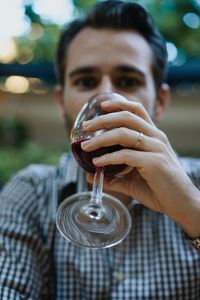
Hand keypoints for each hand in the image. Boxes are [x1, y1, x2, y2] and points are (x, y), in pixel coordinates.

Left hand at [81, 94, 199, 236]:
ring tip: (86, 146)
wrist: (181, 203)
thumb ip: (113, 175)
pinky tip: (98, 162)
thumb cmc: (159, 189)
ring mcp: (156, 148)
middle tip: (86, 126)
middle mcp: (156, 137)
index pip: (137, 110)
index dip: (119, 104)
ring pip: (123, 133)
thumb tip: (91, 174)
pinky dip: (108, 158)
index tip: (102, 105)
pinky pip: (126, 155)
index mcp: (153, 136)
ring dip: (101, 139)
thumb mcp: (132, 179)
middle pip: (126, 117)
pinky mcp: (154, 162)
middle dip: (103, 119)